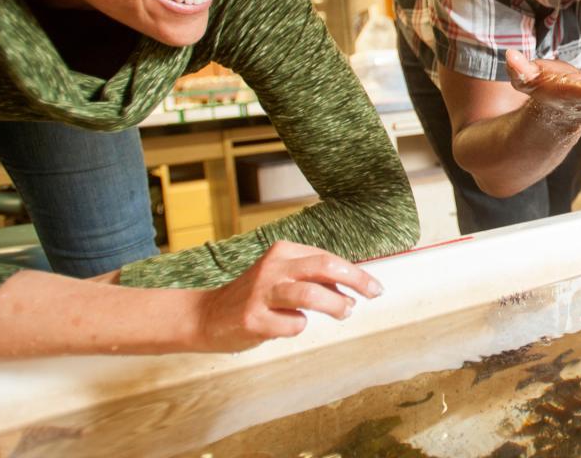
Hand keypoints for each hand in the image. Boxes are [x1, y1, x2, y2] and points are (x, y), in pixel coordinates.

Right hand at [193, 241, 382, 352]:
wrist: (207, 316)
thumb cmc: (254, 297)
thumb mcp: (282, 277)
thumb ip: (313, 280)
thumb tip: (350, 291)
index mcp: (282, 252)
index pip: (328, 258)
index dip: (356, 273)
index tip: (374, 287)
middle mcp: (273, 268)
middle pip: (324, 267)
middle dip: (355, 280)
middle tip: (372, 293)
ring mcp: (262, 293)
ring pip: (311, 294)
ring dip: (335, 305)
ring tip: (343, 312)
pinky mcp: (253, 319)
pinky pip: (293, 325)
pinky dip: (299, 327)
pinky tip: (286, 326)